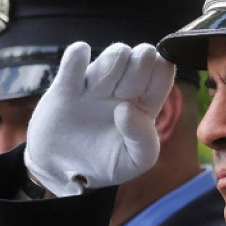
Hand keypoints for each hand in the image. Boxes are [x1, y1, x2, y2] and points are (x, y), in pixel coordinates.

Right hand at [24, 42, 174, 195]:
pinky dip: (77, 56)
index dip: (160, 72)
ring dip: (111, 65)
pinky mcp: (66, 86)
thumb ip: (144, 141)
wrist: (62, 172)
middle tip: (122, 93)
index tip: (144, 93)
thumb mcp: (133, 163)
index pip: (163, 72)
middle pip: (142, 56)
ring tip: (96, 90)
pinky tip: (77, 71)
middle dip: (138, 69)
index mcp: (145, 104)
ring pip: (115, 53)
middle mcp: (124, 88)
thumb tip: (128, 109)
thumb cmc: (104, 164)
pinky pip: (75, 57)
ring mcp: (96, 84)